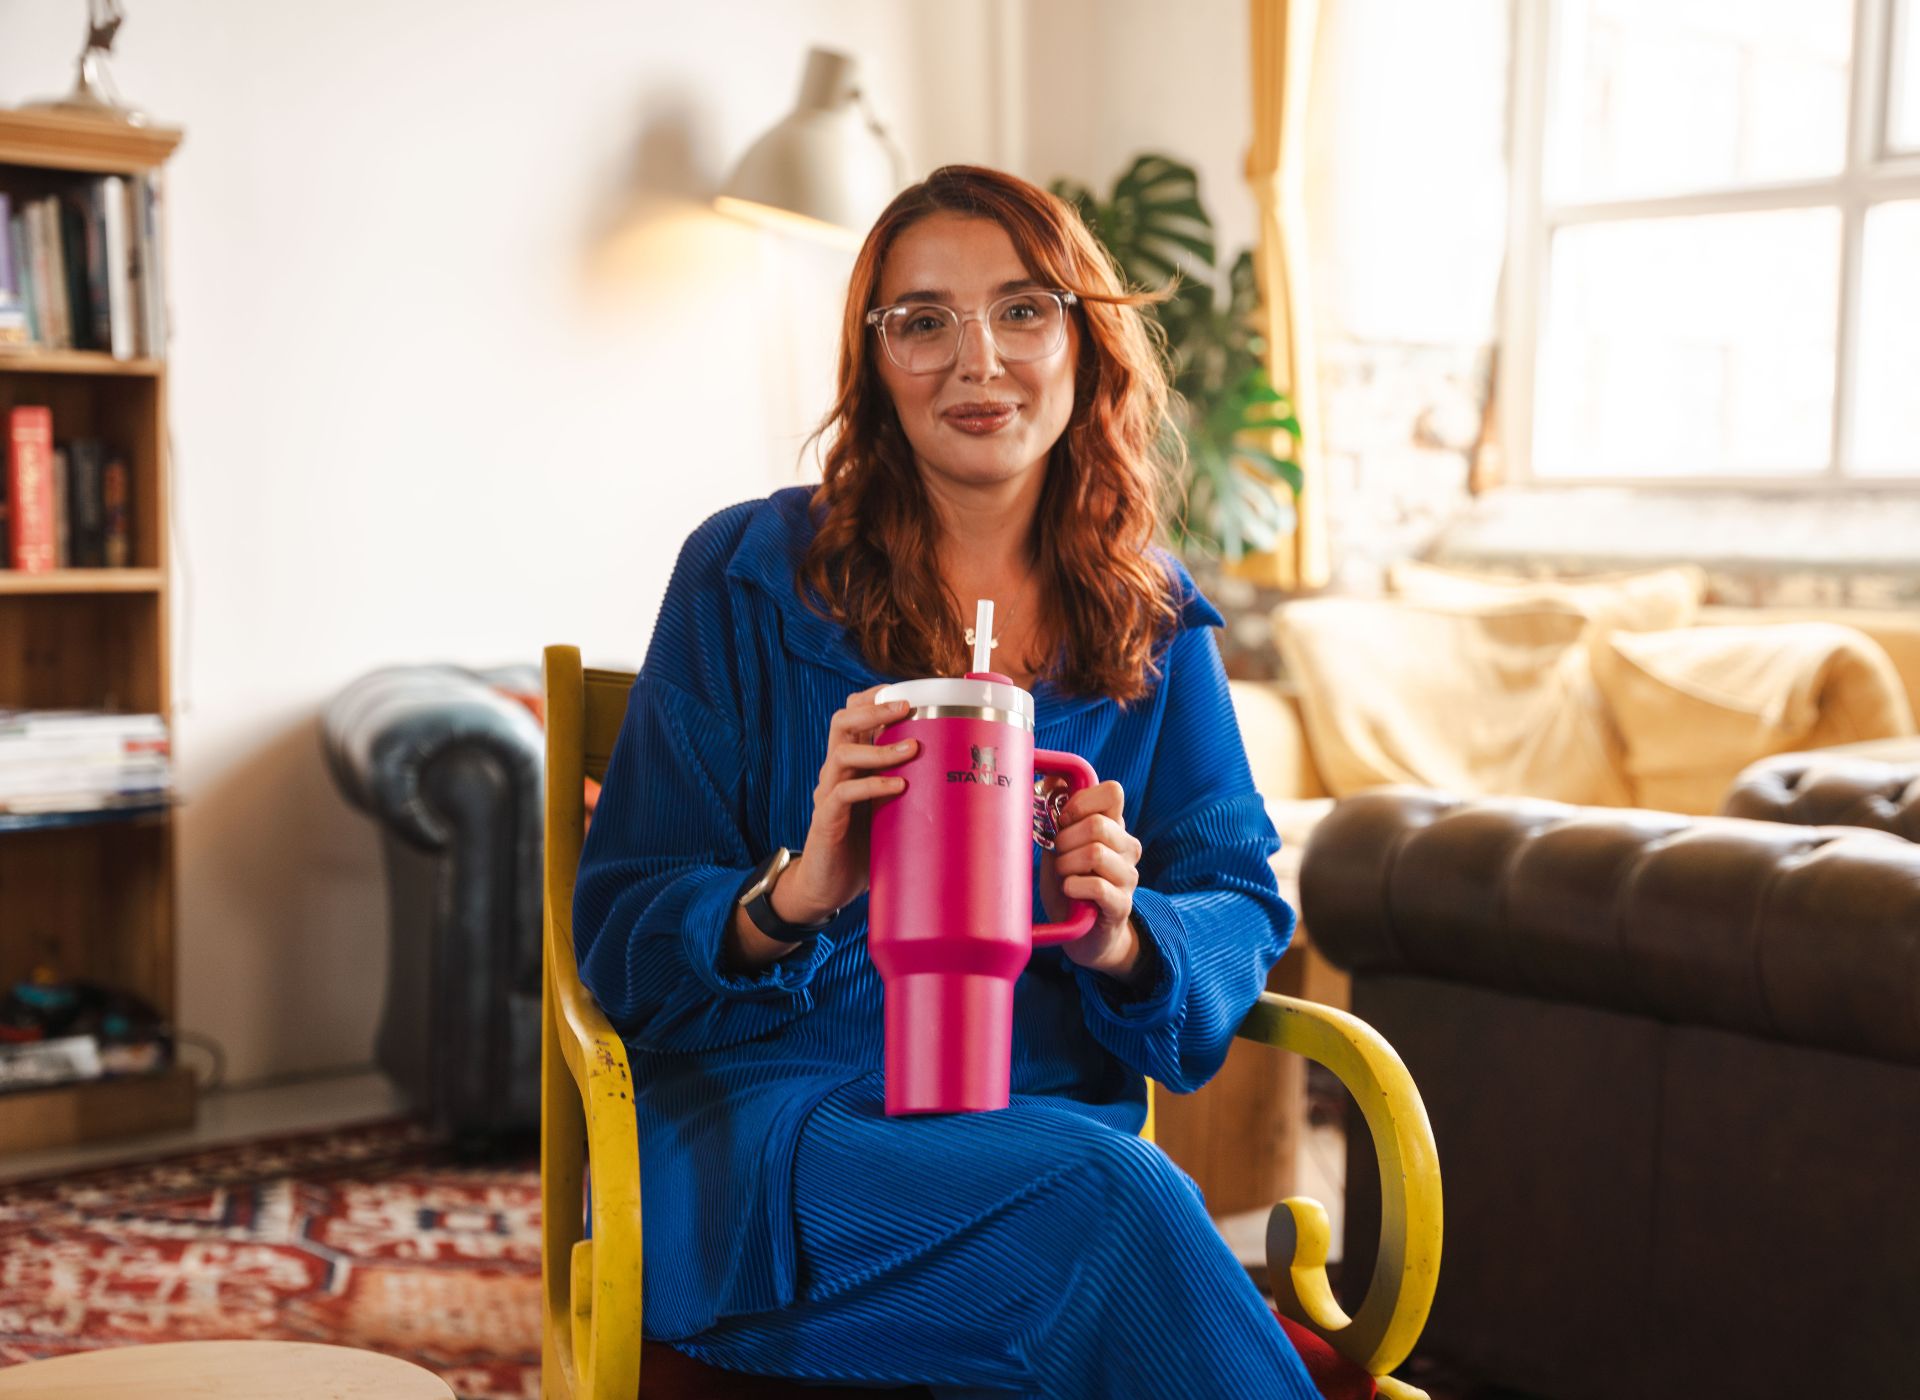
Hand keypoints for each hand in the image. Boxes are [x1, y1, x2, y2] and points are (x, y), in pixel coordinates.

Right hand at [772, 688, 915, 926]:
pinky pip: (843, 794)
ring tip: (912, 748)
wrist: (829, 886)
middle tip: (908, 706)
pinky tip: (897, 787)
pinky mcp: (826, 821)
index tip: (909, 690)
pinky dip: (872, 786)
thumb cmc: (866, 846)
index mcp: (853, 764)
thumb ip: (917, 790)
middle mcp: (836, 772)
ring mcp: (828, 794)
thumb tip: (971, 779)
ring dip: (880, 747)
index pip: (854, 715)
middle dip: (874, 709)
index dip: (875, 697)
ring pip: (842, 753)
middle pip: (842, 722)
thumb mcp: (895, 810)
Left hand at [1040, 780, 1148, 984]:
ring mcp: (1128, 877)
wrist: (1084, 936)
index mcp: (1114, 828)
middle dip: (1065, 840)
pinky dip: (1074, 887)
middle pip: (1097, 825)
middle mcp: (1127, 848)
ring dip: (1067, 866)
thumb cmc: (1069, 887)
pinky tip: (1070, 892)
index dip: (1081, 801)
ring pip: (1095, 853)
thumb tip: (1049, 779)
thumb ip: (1057, 822)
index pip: (1113, 792)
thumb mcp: (1059, 851)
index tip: (1062, 821)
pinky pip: (1097, 886)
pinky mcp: (1122, 905)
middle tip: (1059, 857)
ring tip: (1064, 878)